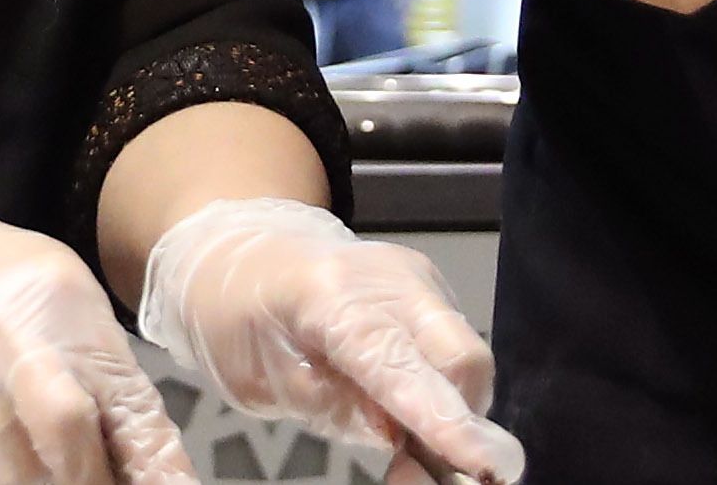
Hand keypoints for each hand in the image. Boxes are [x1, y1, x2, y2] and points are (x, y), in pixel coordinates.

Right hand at [0, 195, 195, 484]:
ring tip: (46, 464)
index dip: (150, 467)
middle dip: (86, 479)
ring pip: (10, 475)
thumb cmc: (3, 286)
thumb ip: (110, 383)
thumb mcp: (69, 307)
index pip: (120, 406)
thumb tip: (157, 472)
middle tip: (92, 479)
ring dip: (37, 482)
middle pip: (61, 438)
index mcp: (56, 305)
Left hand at [133, 197, 522, 483]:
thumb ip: (337, 410)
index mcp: (329, 299)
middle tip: (422, 465)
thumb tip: (405, 439)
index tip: (481, 465)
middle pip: (463, 360)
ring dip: (451, 407)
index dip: (444, 422)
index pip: (400, 367)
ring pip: (467, 358)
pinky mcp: (429, 285)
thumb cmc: (235, 316)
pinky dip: (441, 386)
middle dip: (459, 420)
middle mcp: (387, 278)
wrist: (239, 252)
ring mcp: (415, 277)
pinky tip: (402, 401)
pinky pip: (454, 348)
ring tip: (404, 436)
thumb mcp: (263, 381)